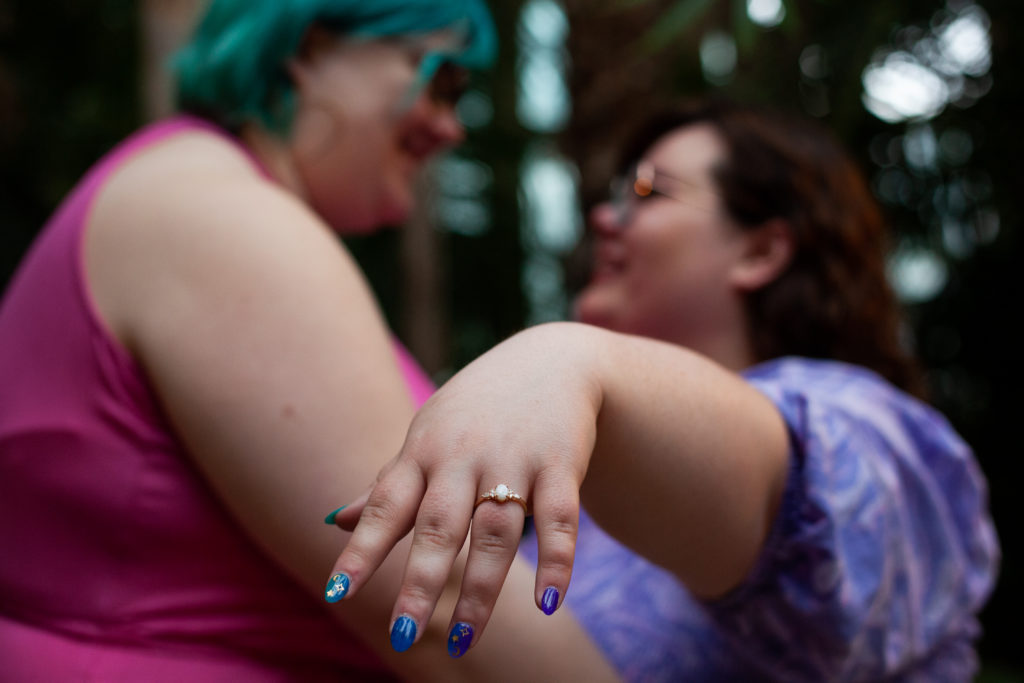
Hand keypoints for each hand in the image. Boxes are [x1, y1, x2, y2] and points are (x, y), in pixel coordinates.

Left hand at [327, 323, 602, 653]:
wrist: (551, 360)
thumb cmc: (475, 411)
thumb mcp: (426, 436)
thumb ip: (388, 483)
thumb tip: (335, 521)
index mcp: (423, 452)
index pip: (387, 507)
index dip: (361, 551)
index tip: (336, 595)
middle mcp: (464, 458)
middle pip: (440, 525)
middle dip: (421, 580)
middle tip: (400, 634)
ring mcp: (515, 461)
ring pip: (496, 531)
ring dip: (482, 589)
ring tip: (461, 641)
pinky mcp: (561, 466)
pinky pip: (560, 520)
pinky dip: (557, 562)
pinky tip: (547, 605)